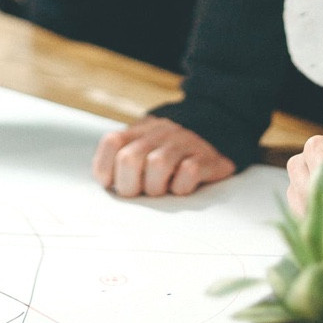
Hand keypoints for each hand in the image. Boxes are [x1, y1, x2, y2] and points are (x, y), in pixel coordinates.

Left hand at [92, 116, 234, 196]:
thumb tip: (104, 180)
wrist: (218, 130)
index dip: (105, 167)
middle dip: (130, 185)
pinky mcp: (206, 157)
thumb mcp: (144, 146)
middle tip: (139, 192)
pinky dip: (182, 186)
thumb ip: (122, 158)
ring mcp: (183, 143)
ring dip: (156, 187)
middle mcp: (159, 133)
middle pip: (130, 158)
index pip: (112, 142)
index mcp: (140, 131)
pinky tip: (182, 186)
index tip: (111, 183)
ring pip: (157, 164)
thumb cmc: (171, 152)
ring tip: (162, 190)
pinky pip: (188, 172)